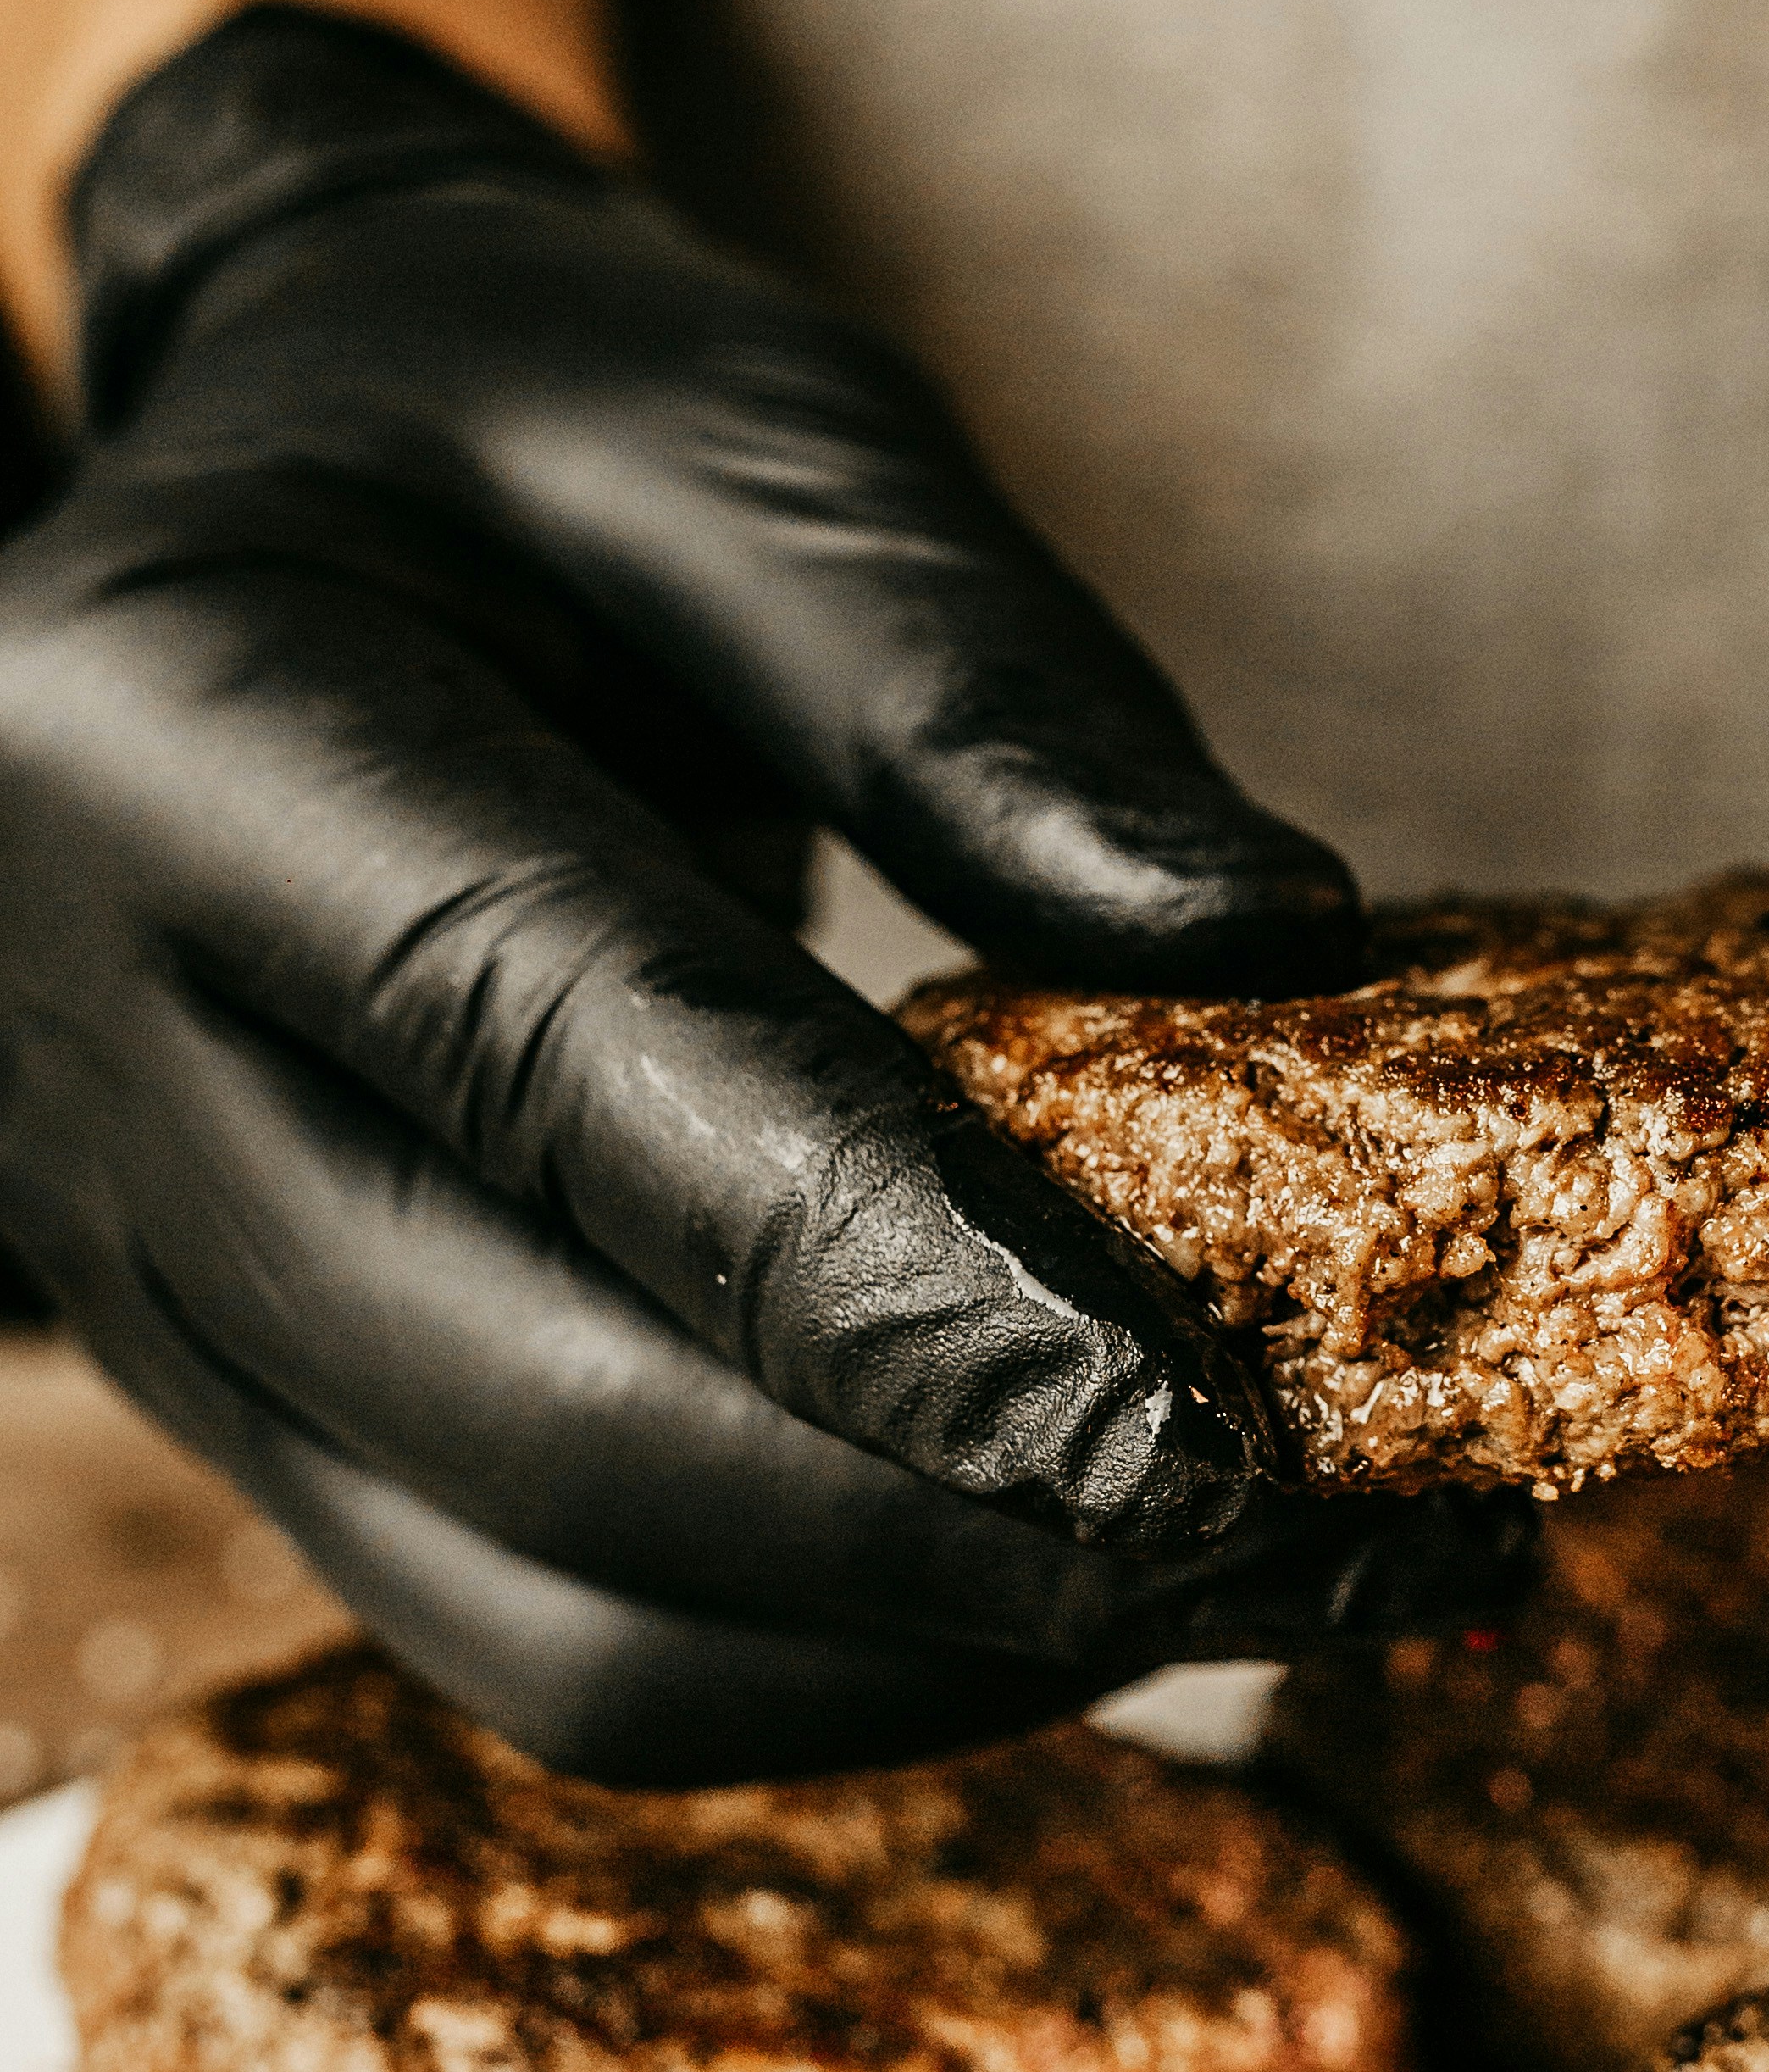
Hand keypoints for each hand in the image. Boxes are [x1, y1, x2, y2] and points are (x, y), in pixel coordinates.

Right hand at [0, 0, 1516, 1776]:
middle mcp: (105, 1067)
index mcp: (177, 740)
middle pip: (557, 1433)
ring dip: (942, 1649)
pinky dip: (851, 1652)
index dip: (909, 1292)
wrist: (258, 506)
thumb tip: (1270, 941)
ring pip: (559, 1627)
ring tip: (1282, 1583)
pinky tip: (1086, 1569)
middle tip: (1342, 1537)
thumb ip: (975, 681)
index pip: (577, 1077)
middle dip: (971, 1533)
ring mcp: (163, 1291)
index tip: (1213, 1440)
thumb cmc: (510, 419)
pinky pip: (560, 1640)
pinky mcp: (267, 1419)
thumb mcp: (743, 425)